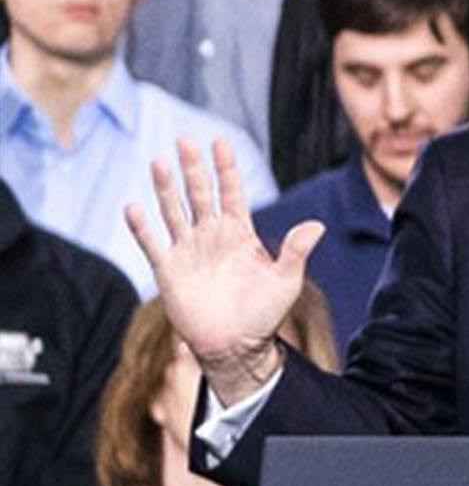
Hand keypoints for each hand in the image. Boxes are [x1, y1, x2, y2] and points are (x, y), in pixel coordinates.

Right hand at [125, 137, 323, 404]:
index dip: (225, 168)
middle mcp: (211, 236)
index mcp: (240, 234)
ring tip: (159, 161)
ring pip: (174, 211)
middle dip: (193, 167)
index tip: (220, 142)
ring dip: (166, 187)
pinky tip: (133, 207)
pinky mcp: (169, 271)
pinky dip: (142, 227)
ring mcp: (188, 251)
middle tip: (184, 138)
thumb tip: (318, 225)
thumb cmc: (264, 315)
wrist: (236, 346)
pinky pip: (152, 244)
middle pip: (199, 193)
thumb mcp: (286, 281)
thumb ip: (296, 251)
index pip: (231, 192)